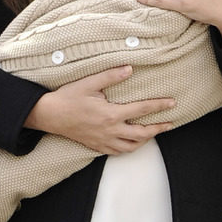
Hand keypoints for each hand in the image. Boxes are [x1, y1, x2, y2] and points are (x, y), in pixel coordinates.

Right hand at [24, 65, 174, 153]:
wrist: (50, 115)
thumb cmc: (69, 97)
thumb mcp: (89, 82)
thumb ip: (111, 76)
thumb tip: (130, 69)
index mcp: (111, 114)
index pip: (142, 109)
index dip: (159, 106)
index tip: (172, 103)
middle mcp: (110, 130)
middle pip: (142, 134)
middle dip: (158, 128)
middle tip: (170, 123)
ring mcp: (104, 141)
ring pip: (132, 146)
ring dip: (145, 140)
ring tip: (153, 133)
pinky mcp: (97, 146)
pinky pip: (118, 152)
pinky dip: (129, 148)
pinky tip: (133, 142)